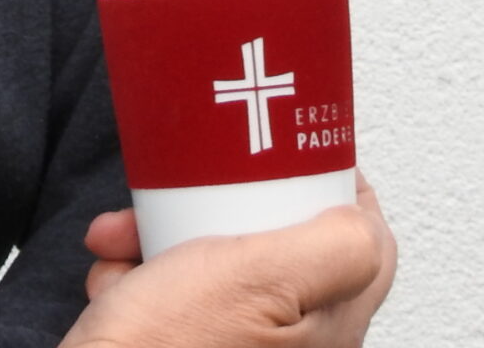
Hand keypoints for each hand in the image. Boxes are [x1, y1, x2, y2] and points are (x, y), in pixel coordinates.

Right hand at [65, 175, 395, 347]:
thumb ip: (337, 246)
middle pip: (277, 239)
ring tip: (125, 240)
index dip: (331, 186)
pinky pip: (174, 294)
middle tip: (181, 196)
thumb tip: (368, 218)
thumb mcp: (261, 277)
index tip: (290, 155)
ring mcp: (241, 344)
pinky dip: (138, 276)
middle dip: (216, 204)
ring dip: (160, 237)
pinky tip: (115, 282)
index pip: (363, 239)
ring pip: (215, 260)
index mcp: (329, 325)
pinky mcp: (192, 346)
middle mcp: (294, 341)